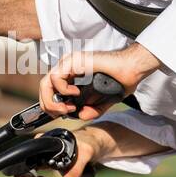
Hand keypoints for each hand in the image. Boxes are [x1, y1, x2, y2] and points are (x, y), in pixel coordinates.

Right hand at [13, 127, 109, 176]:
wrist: (94, 142)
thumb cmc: (89, 143)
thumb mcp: (85, 155)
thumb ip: (75, 170)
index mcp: (47, 143)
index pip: (26, 157)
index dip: (22, 173)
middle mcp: (42, 148)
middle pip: (25, 165)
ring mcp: (44, 155)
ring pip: (29, 169)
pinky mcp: (47, 160)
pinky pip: (35, 171)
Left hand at [39, 45, 161, 120]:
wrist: (132, 69)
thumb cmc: (120, 79)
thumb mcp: (103, 101)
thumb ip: (92, 110)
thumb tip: (81, 115)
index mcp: (71, 74)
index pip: (50, 90)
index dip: (51, 105)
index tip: (63, 114)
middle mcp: (68, 67)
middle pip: (43, 87)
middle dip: (49, 105)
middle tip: (62, 113)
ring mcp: (70, 62)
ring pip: (45, 82)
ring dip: (53, 100)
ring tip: (67, 107)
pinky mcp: (74, 61)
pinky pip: (56, 77)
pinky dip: (62, 89)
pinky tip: (75, 93)